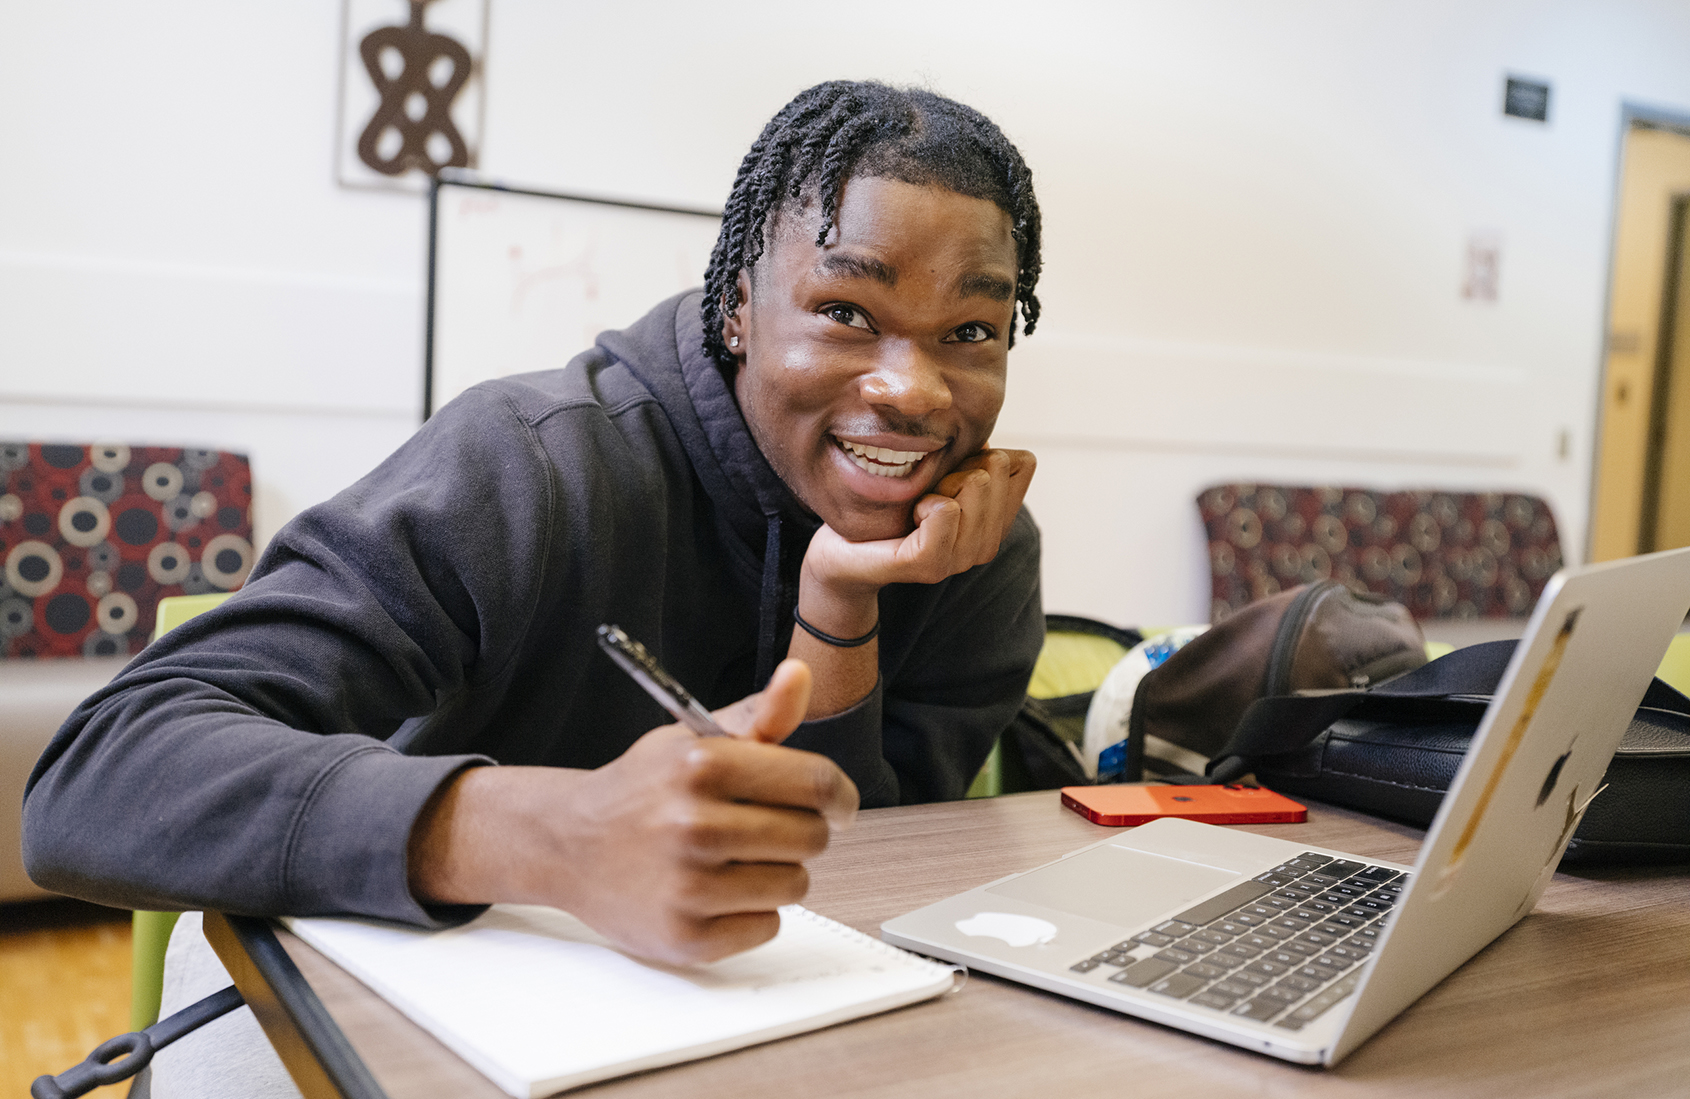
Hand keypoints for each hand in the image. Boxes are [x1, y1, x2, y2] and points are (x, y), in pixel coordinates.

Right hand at [408, 659, 859, 964]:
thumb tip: (801, 675)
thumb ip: (760, 716)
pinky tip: (715, 892)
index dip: (840, 796)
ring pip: (795, 884)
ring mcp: (688, 887)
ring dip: (776, 873)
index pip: (817, 783)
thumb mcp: (693, 742)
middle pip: (812, 837)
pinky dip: (751, 912)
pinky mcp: (686, 937)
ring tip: (733, 860)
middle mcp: (694, 825)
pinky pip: (767, 926)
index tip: (838, 805)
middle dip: (800, 832)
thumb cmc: (643, 791)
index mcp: (702, 767)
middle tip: (766, 829)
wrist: (568, 845)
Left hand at [786, 447, 1033, 719]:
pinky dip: (925, 502)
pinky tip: (910, 516)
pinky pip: (946, 510)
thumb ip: (968, 454)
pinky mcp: (930, 564)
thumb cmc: (888, 507)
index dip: (982, 453)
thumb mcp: (938, 472)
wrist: (841, 553)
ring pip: (975, 483)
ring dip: (938, 483)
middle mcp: (986, 544)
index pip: (1023, 463)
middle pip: (996, 466)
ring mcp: (961, 559)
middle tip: (926, 491)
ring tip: (915, 506)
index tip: (949, 472)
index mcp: (994, 521)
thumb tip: (983, 427)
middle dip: (957, 465)